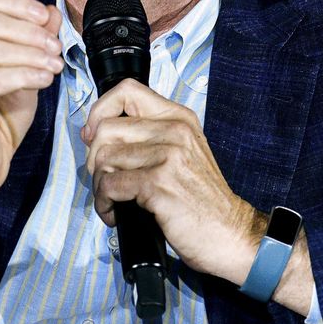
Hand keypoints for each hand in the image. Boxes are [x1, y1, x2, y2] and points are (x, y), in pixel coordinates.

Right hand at [0, 0, 62, 267]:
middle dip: (29, 30)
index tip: (45, 18)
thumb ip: (32, 42)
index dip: (15, 3)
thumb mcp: (19, 73)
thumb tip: (51, 13)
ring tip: (54, 65)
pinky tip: (45, 80)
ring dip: (31, 53)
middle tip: (55, 48)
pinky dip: (26, 74)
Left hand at [81, 80, 265, 284]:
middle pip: (106, 128)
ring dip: (98, 186)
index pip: (127, 91)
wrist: (228, 232)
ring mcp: (168, 156)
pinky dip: (104, 204)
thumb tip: (93, 132)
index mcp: (179, 118)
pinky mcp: (158, 183)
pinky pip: (110, 185)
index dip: (100, 111)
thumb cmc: (200, 200)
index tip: (94, 135)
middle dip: (93, 159)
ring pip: (103, 158)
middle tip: (104, 180)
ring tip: (112, 202)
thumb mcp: (181, 154)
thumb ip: (146, 138)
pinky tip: (115, 214)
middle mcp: (175, 130)